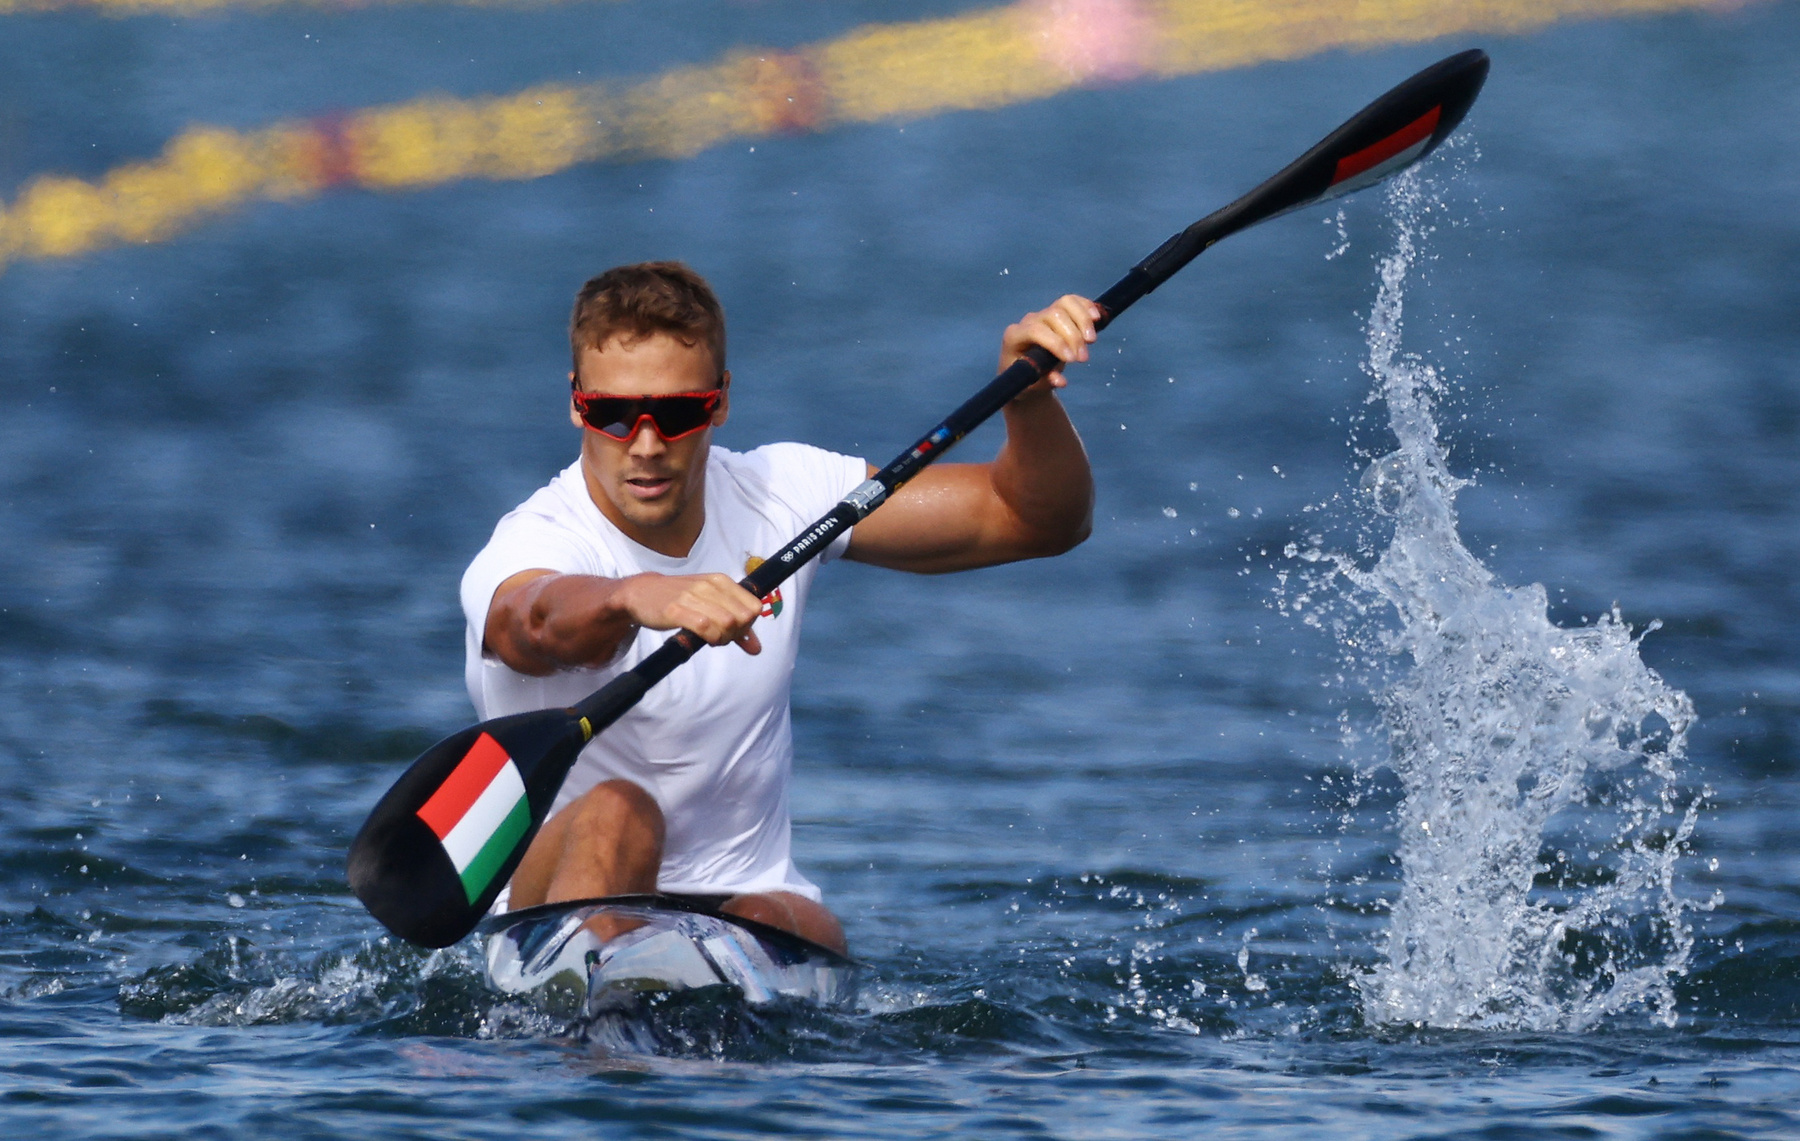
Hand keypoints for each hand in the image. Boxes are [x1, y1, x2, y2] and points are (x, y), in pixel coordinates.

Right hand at [619, 572, 763, 654]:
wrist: (641, 592)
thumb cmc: (680, 599)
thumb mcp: (711, 605)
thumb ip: (735, 626)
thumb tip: (756, 649)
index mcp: (721, 581)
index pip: (754, 607)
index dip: (749, 625)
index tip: (734, 631)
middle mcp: (710, 586)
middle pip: (743, 618)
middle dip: (737, 634)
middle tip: (722, 637)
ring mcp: (693, 596)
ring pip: (727, 623)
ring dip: (723, 638)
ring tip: (711, 638)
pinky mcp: (676, 610)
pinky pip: (705, 627)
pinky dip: (709, 637)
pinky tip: (702, 638)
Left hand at [999, 294, 1100, 398]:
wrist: (1026, 372)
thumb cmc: (1026, 379)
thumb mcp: (1032, 385)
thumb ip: (1044, 381)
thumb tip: (1060, 381)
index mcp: (1015, 336)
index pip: (1035, 330)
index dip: (1056, 342)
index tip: (1072, 360)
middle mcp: (1028, 321)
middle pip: (1053, 315)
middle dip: (1073, 336)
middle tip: (1083, 359)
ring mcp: (1043, 313)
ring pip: (1065, 303)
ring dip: (1083, 320)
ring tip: (1091, 341)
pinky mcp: (1057, 311)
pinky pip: (1073, 302)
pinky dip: (1087, 307)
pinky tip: (1097, 319)